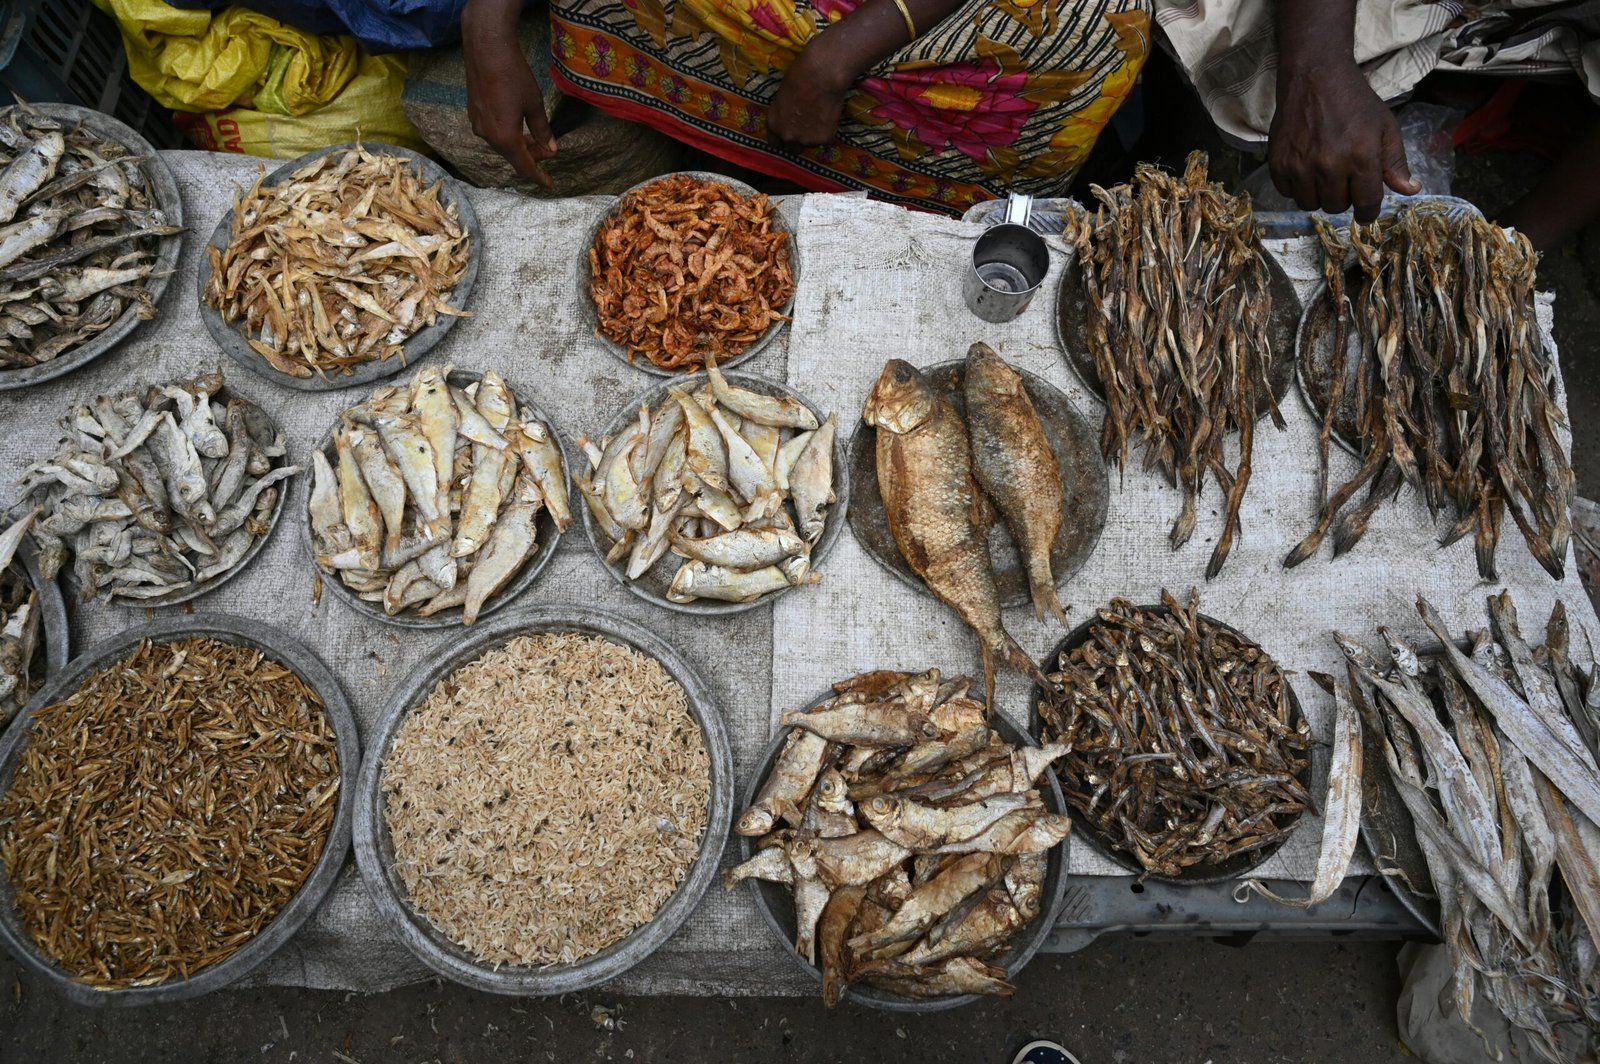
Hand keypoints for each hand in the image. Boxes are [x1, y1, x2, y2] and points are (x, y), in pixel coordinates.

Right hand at [463, 17, 556, 186]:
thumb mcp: (534, 104)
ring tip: (536, 137)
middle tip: (549, 149)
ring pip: (502, 145)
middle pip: (512, 156)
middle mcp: (488, 136)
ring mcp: (478, 125)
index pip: (524, 166)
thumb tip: (551, 149)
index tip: (549, 184)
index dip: (538, 177)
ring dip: (520, 145)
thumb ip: (543, 130)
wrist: (486, 49)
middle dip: (532, 157)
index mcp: (504, 138)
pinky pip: (493, 133)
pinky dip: (508, 135)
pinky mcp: (473, 113)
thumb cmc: (513, 75)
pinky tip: (518, 125)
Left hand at [768, 43, 852, 150]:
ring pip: (810, 144)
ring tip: (820, 116)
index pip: (774, 143)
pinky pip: (826, 139)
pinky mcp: (824, 139)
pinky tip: (829, 115)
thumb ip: (784, 114)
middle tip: (807, 127)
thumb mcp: (782, 97)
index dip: (782, 138)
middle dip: (798, 140)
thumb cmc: (800, 77)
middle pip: (792, 149)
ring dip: (814, 135)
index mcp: (774, 124)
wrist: (821, 76)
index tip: (789, 133)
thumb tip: (790, 118)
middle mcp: (787, 136)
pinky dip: (828, 130)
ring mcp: (806, 140)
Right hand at [1268, 59, 1420, 221]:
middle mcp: (1330, 165)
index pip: (1366, 204)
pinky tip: (1305, 168)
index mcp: (1361, 157)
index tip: (1366, 210)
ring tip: (1323, 175)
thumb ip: (1396, 162)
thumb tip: (1410, 190)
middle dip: (1343, 198)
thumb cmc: (1354, 101)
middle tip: (1343, 178)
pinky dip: (1297, 186)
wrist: (1315, 77)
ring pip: (1309, 204)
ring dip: (1319, 195)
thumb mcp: (1385, 127)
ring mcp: (1300, 165)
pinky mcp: (1278, 163)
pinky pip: (1287, 193)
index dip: (1368, 212)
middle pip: (1336, 207)